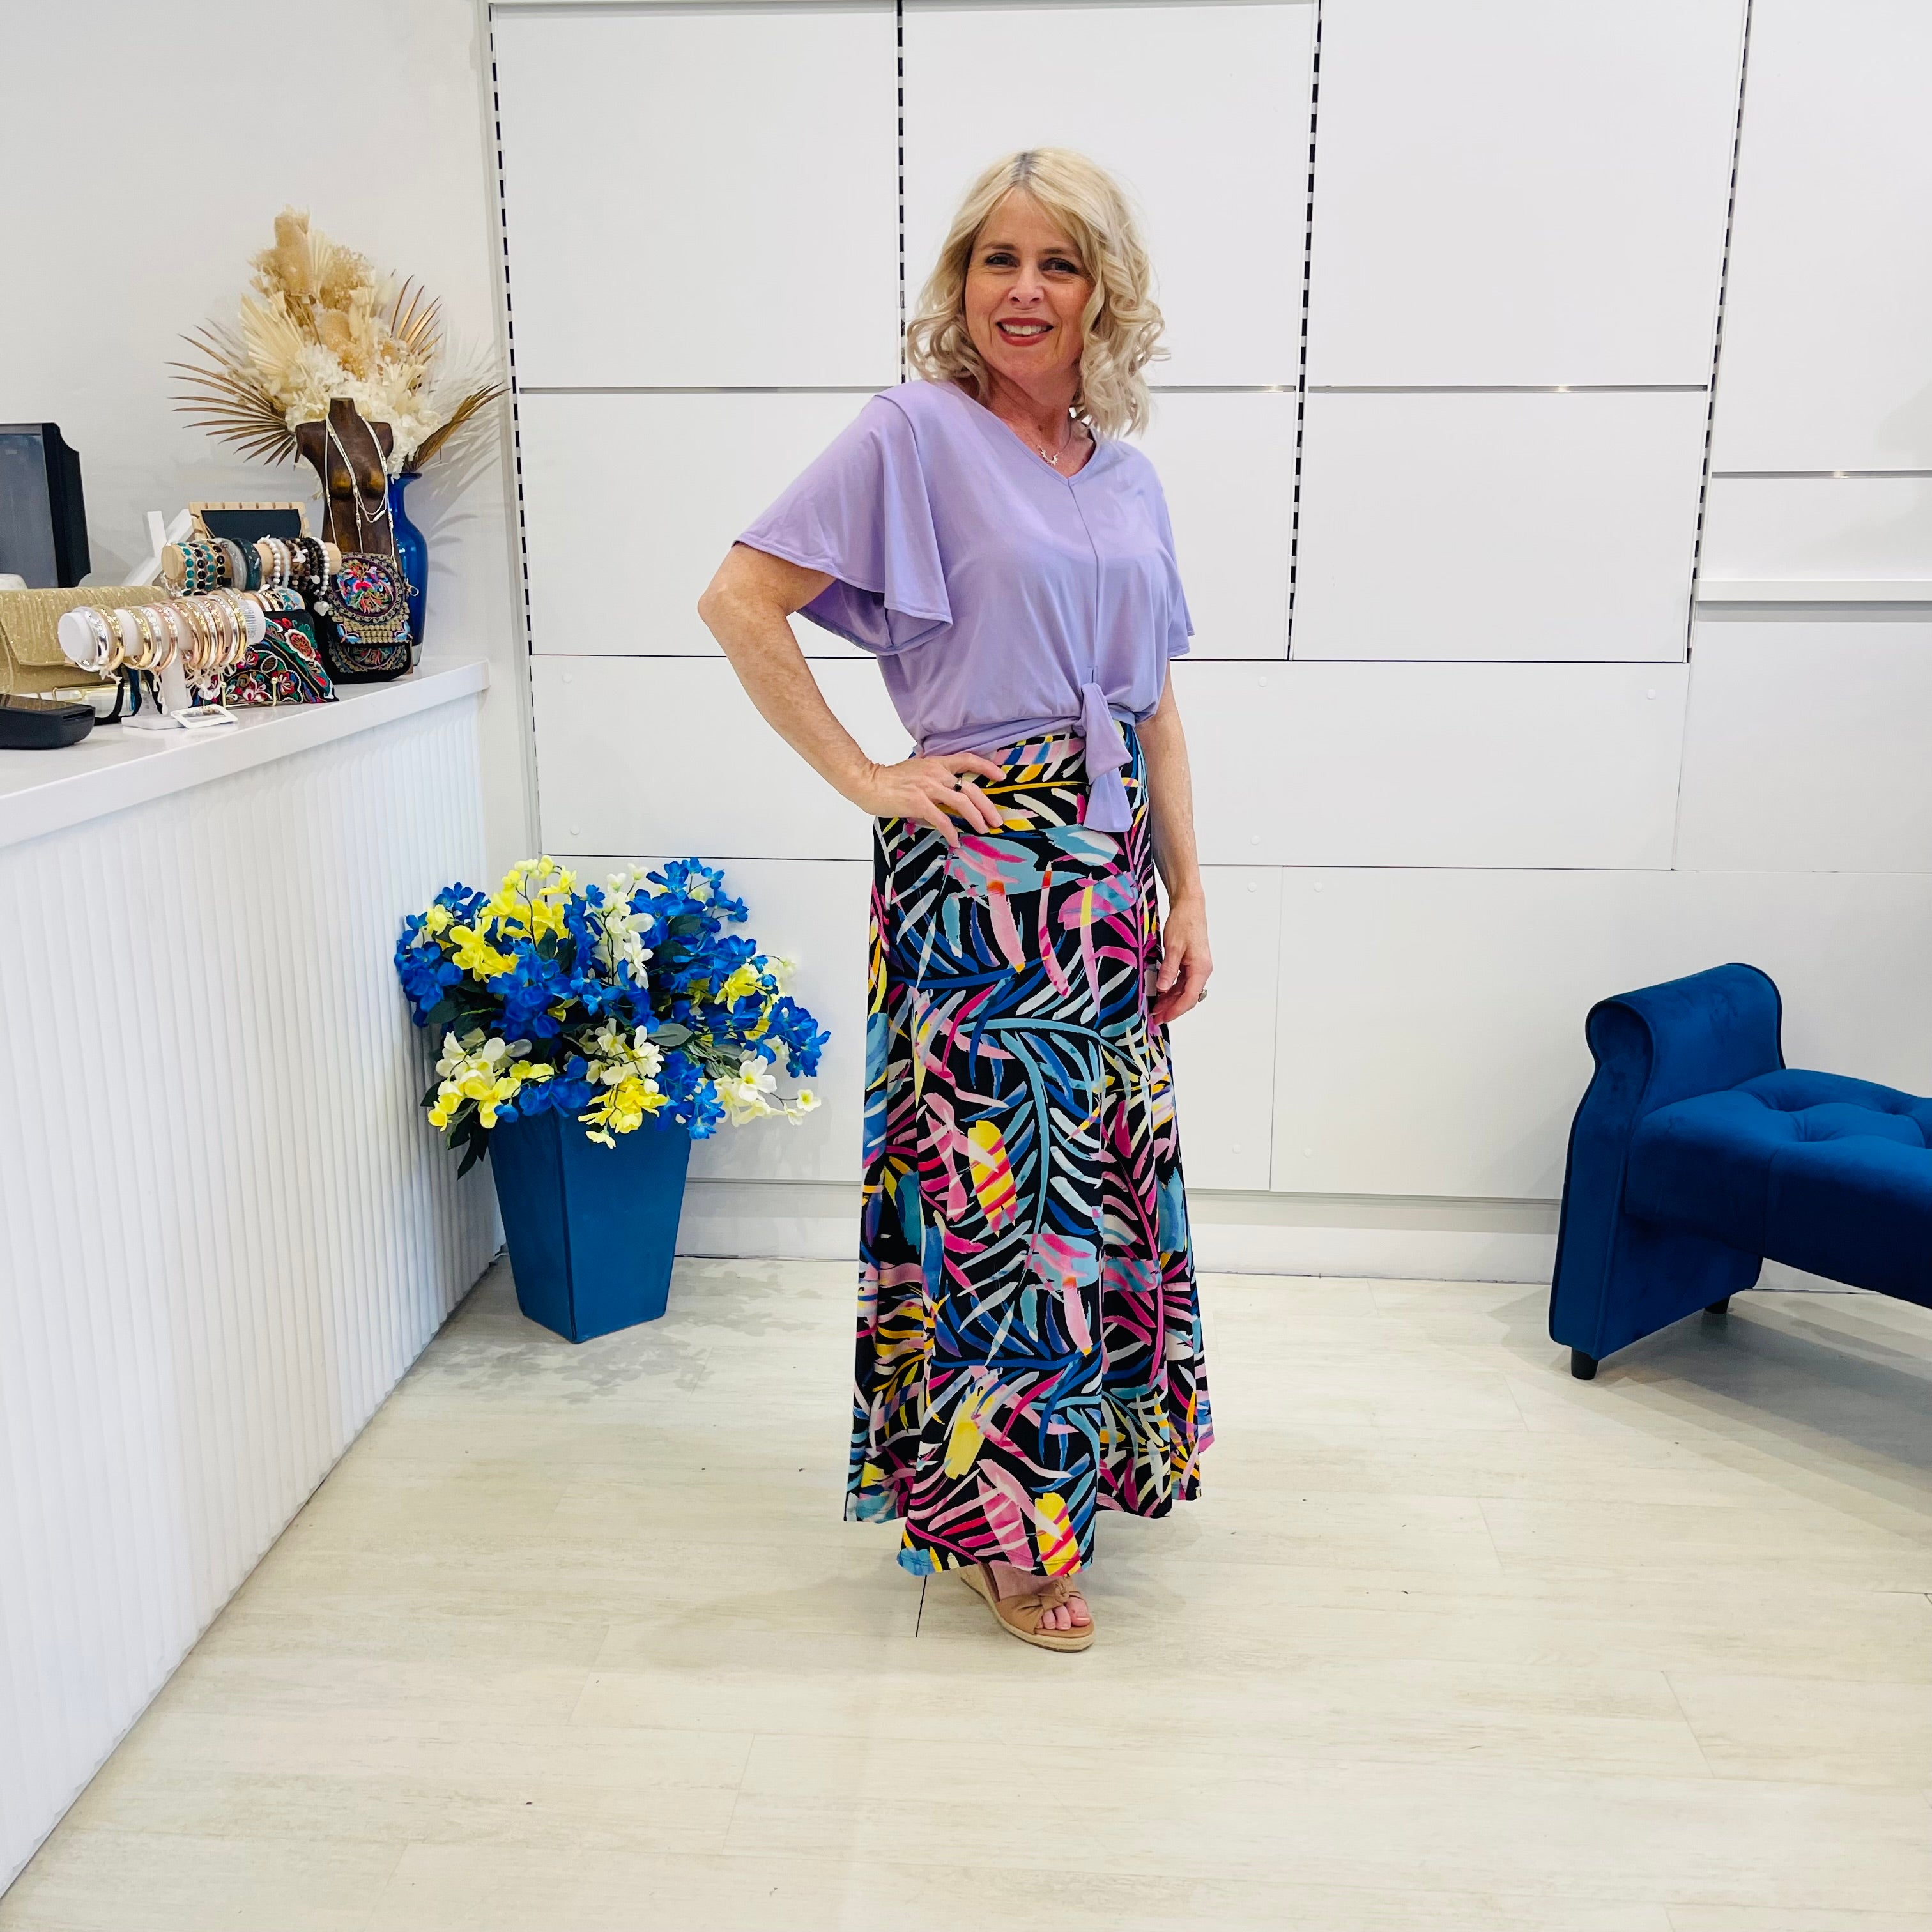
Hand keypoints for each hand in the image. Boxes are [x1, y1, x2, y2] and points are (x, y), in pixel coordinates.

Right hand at [845, 753, 1006, 844]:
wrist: (867, 782)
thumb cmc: (889, 780)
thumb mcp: (916, 772)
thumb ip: (934, 782)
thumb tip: (948, 800)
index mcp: (936, 764)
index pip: (967, 760)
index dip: (987, 767)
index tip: (1001, 776)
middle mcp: (935, 773)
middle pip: (970, 788)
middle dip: (987, 806)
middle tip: (996, 820)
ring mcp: (927, 787)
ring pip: (961, 803)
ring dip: (976, 818)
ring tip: (983, 830)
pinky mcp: (918, 802)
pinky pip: (942, 819)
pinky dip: (951, 831)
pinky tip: (956, 840)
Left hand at [1150, 894, 1210, 1026]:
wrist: (1189, 906)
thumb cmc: (1185, 922)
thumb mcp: (1172, 947)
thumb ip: (1168, 970)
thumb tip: (1162, 989)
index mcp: (1201, 968)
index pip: (1189, 997)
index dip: (1175, 1010)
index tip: (1163, 1018)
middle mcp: (1202, 970)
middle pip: (1187, 997)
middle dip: (1172, 1009)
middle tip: (1155, 1017)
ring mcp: (1197, 967)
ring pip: (1184, 991)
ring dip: (1171, 1000)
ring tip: (1155, 1007)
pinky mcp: (1192, 963)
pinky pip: (1182, 982)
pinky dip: (1172, 990)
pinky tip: (1161, 993)